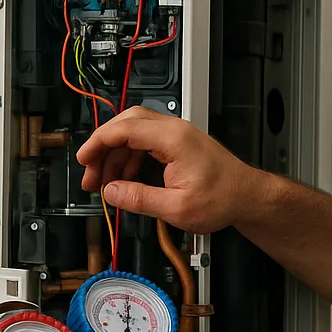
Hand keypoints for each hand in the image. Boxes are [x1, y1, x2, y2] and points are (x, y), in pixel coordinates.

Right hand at [76, 107, 258, 232]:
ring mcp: (177, 134)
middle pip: (126, 124)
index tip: (84, 159)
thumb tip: (111, 192)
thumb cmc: (223, 198)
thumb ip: (139, 198)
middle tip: (91, 173)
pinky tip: (124, 180)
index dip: (98, 142)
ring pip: (134, 133)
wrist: (248, 197)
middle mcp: (174, 130)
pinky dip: (130, 158)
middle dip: (103, 147)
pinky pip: (145, 142)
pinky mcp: (178, 143)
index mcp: (173, 138)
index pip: (124, 129)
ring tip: (105, 184)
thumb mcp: (176, 207)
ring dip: (116, 155)